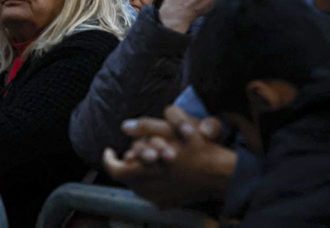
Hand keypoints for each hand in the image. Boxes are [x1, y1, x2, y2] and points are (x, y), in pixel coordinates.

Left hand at [105, 106, 234, 206]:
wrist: (220, 174)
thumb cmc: (197, 150)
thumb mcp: (172, 131)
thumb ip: (146, 128)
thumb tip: (124, 125)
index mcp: (143, 172)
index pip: (114, 169)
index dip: (109, 159)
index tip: (109, 150)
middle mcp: (147, 189)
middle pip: (127, 177)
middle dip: (126, 163)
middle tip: (132, 152)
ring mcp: (159, 199)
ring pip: (138, 186)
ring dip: (138, 173)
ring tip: (146, 160)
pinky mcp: (169, 203)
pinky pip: (152, 194)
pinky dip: (151, 182)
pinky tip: (161, 172)